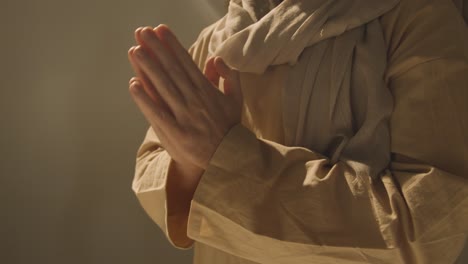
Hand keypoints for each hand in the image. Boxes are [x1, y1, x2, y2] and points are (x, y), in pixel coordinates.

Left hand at [127, 25, 242, 169]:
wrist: (227, 159)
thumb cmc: (229, 128)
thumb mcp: (235, 99)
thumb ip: (228, 76)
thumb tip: (214, 58)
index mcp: (207, 92)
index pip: (186, 63)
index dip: (172, 46)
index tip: (161, 31)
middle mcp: (194, 101)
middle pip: (172, 71)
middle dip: (156, 50)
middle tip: (142, 33)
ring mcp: (184, 117)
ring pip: (163, 88)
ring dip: (147, 68)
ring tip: (135, 51)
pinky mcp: (175, 133)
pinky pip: (157, 113)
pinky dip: (145, 99)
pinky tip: (133, 85)